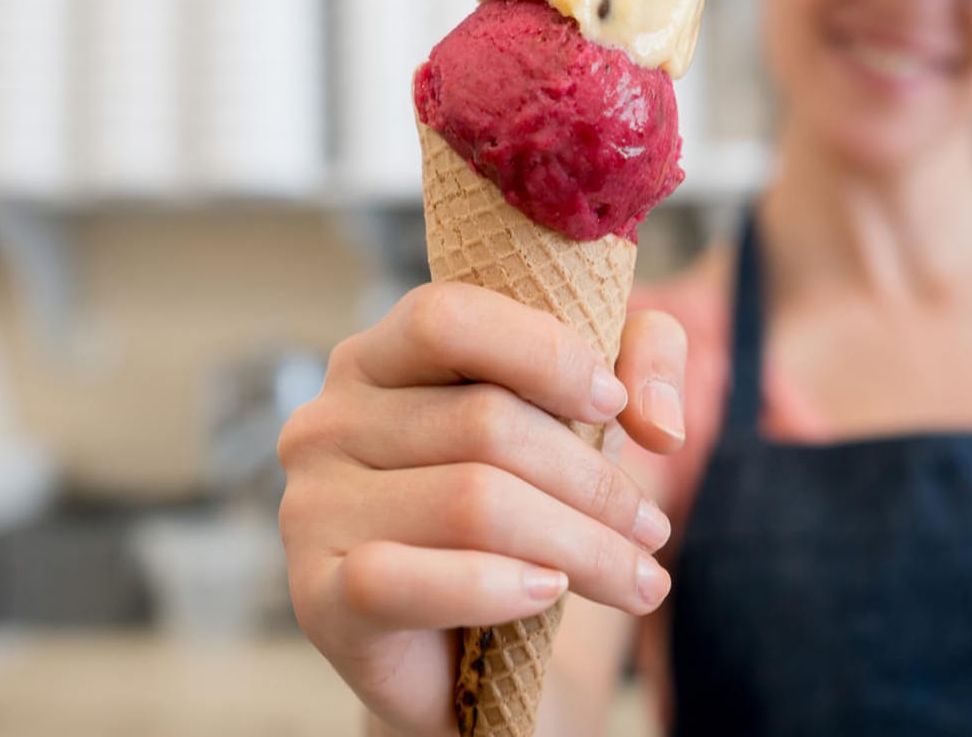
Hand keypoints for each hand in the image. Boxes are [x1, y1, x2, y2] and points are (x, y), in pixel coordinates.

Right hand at [277, 283, 687, 735]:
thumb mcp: (591, 411)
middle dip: (593, 482)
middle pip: (484, 423)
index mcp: (378, 360)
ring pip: (471, 503)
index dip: (542, 352)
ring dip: (580, 545)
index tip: (612, 402)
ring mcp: (312, 510)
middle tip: (653, 529)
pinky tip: (550, 594)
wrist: (465, 653)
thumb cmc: (524, 508)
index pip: (447, 318)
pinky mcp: (319, 597)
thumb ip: (644, 359)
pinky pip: (407, 581)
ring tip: (638, 578)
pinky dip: (496, 588)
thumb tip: (660, 419)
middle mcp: (328, 424)